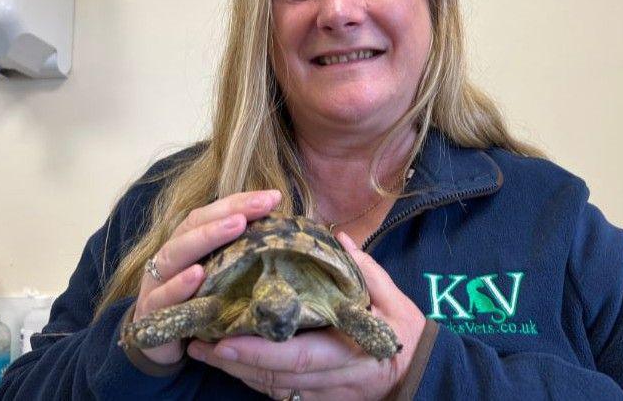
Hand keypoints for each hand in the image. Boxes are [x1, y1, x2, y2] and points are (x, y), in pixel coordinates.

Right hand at [130, 189, 281, 364]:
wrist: (159, 345)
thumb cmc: (196, 305)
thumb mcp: (219, 278)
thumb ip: (239, 256)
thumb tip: (282, 235)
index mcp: (186, 243)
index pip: (210, 214)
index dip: (239, 202)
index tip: (273, 197)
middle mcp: (170, 256)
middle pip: (193, 225)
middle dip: (227, 212)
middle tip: (260, 204)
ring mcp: (156, 283)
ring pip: (174, 254)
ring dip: (205, 238)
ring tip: (236, 226)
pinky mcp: (150, 312)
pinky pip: (163, 296)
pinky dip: (179, 285)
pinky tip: (198, 275)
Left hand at [188, 233, 425, 399]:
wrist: (422, 373)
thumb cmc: (405, 331)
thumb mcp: (392, 298)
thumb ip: (365, 269)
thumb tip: (338, 238)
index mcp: (352, 350)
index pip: (298, 357)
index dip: (258, 352)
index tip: (224, 340)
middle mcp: (335, 379)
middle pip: (276, 378)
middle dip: (235, 364)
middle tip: (200, 345)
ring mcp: (327, 394)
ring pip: (274, 390)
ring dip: (239, 373)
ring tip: (206, 351)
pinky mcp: (321, 400)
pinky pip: (282, 394)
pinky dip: (256, 380)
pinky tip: (235, 364)